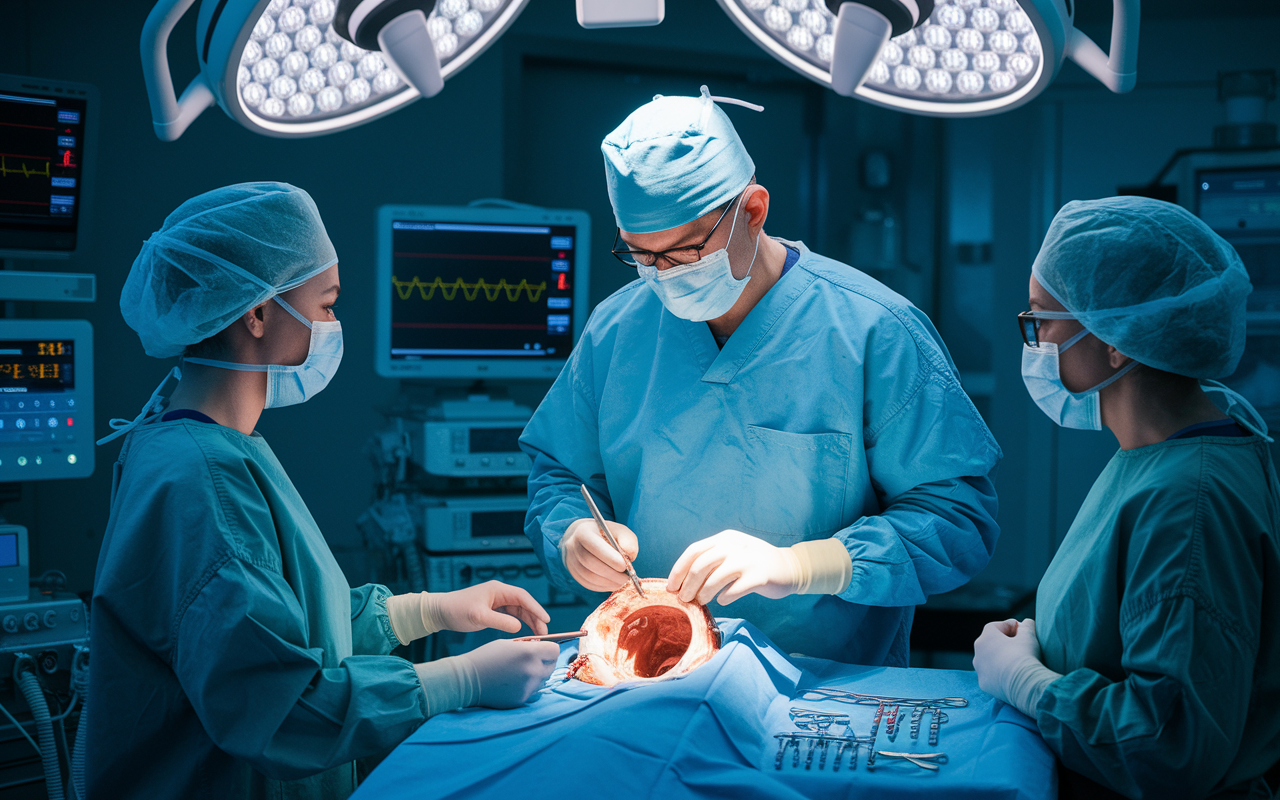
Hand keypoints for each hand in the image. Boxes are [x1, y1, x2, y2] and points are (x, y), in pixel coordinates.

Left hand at [424, 581, 549, 635]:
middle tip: (544, 632)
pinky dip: (519, 622)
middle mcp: (499, 593)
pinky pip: (511, 614)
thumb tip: (519, 627)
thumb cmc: (457, 610)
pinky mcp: (493, 608)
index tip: (546, 620)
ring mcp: (496, 600)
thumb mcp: (479, 617)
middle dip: (535, 616)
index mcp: (498, 589)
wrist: (440, 611)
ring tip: (538, 633)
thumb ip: (500, 622)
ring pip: (518, 609)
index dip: (536, 608)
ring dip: (529, 620)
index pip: (522, 597)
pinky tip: (525, 630)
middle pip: (523, 603)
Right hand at [458, 639, 560, 708]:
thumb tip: (542, 648)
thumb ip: (529, 646)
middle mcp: (532, 671)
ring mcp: (528, 687)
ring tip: (518, 671)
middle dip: (544, 661)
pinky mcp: (522, 699)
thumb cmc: (486, 657)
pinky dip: (527, 686)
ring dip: (536, 674)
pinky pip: (533, 691)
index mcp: (529, 653)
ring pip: (543, 679)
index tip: (542, 649)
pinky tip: (513, 682)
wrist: (468, 680)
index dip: (549, 649)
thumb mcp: (509, 644)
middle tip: (530, 660)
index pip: (555, 651)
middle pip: (552, 666)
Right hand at [559, 518, 638, 592]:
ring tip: (622, 582)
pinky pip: (587, 584)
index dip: (610, 558)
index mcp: (583, 531)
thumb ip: (628, 540)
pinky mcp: (574, 573)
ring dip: (608, 582)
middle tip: (627, 578)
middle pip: (589, 562)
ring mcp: (571, 561)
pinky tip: (613, 583)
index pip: (594, 545)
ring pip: (588, 576)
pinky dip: (603, 586)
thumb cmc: (607, 534)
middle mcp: (572, 546)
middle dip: (610, 573)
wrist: (587, 539)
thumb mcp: (619, 531)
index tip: (624, 566)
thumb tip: (630, 555)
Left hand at [666, 530, 799, 605]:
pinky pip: (734, 590)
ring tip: (701, 601)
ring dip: (704, 593)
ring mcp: (748, 559)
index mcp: (725, 538)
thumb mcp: (733, 553)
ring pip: (715, 578)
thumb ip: (712, 561)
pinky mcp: (760, 576)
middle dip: (688, 585)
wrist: (790, 567)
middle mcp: (735, 545)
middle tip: (684, 599)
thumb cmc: (754, 564)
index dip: (678, 569)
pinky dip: (724, 598)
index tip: (671, 586)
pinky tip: (723, 601)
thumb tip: (683, 582)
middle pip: (701, 565)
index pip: (694, 550)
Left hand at [973, 618, 1044, 705]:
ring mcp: (979, 669)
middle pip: (991, 643)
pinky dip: (999, 674)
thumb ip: (1026, 626)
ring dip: (1000, 659)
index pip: (996, 627)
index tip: (1022, 630)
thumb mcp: (1029, 635)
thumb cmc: (1024, 656)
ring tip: (1016, 662)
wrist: (1023, 683)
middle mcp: (978, 652)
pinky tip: (1012, 676)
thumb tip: (1026, 623)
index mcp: (986, 637)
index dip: (1010, 626)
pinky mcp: (984, 683)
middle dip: (1004, 643)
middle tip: (1020, 646)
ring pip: (989, 660)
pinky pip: (991, 676)